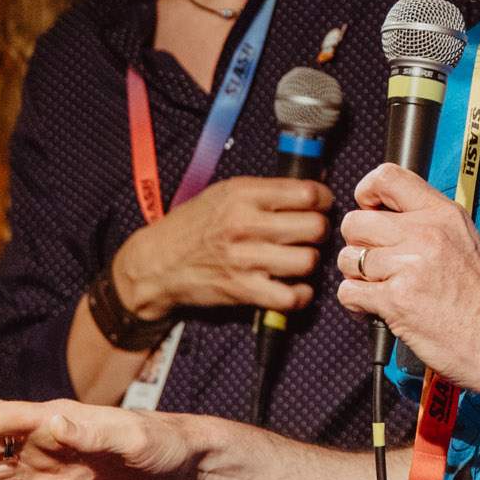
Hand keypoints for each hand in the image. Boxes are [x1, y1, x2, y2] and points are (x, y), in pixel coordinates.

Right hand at [111, 177, 332, 317]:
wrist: (156, 263)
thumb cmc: (194, 225)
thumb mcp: (225, 193)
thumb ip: (268, 190)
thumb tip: (318, 182)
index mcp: (243, 194)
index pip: (307, 194)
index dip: (324, 200)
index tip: (321, 206)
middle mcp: (245, 224)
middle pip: (314, 227)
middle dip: (319, 231)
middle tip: (310, 234)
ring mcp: (245, 259)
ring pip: (308, 261)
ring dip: (310, 262)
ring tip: (299, 259)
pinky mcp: (242, 290)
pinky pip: (291, 297)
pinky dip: (300, 295)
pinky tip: (294, 287)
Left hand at [336, 162, 479, 394]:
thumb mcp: (465, 240)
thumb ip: (428, 223)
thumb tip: (384, 215)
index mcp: (443, 214)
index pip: (386, 177)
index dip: (367, 194)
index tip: (371, 211)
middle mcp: (425, 233)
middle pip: (355, 222)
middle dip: (359, 245)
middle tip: (377, 264)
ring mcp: (409, 266)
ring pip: (348, 259)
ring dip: (358, 277)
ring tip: (380, 289)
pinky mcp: (396, 301)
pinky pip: (348, 292)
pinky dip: (356, 305)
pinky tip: (376, 310)